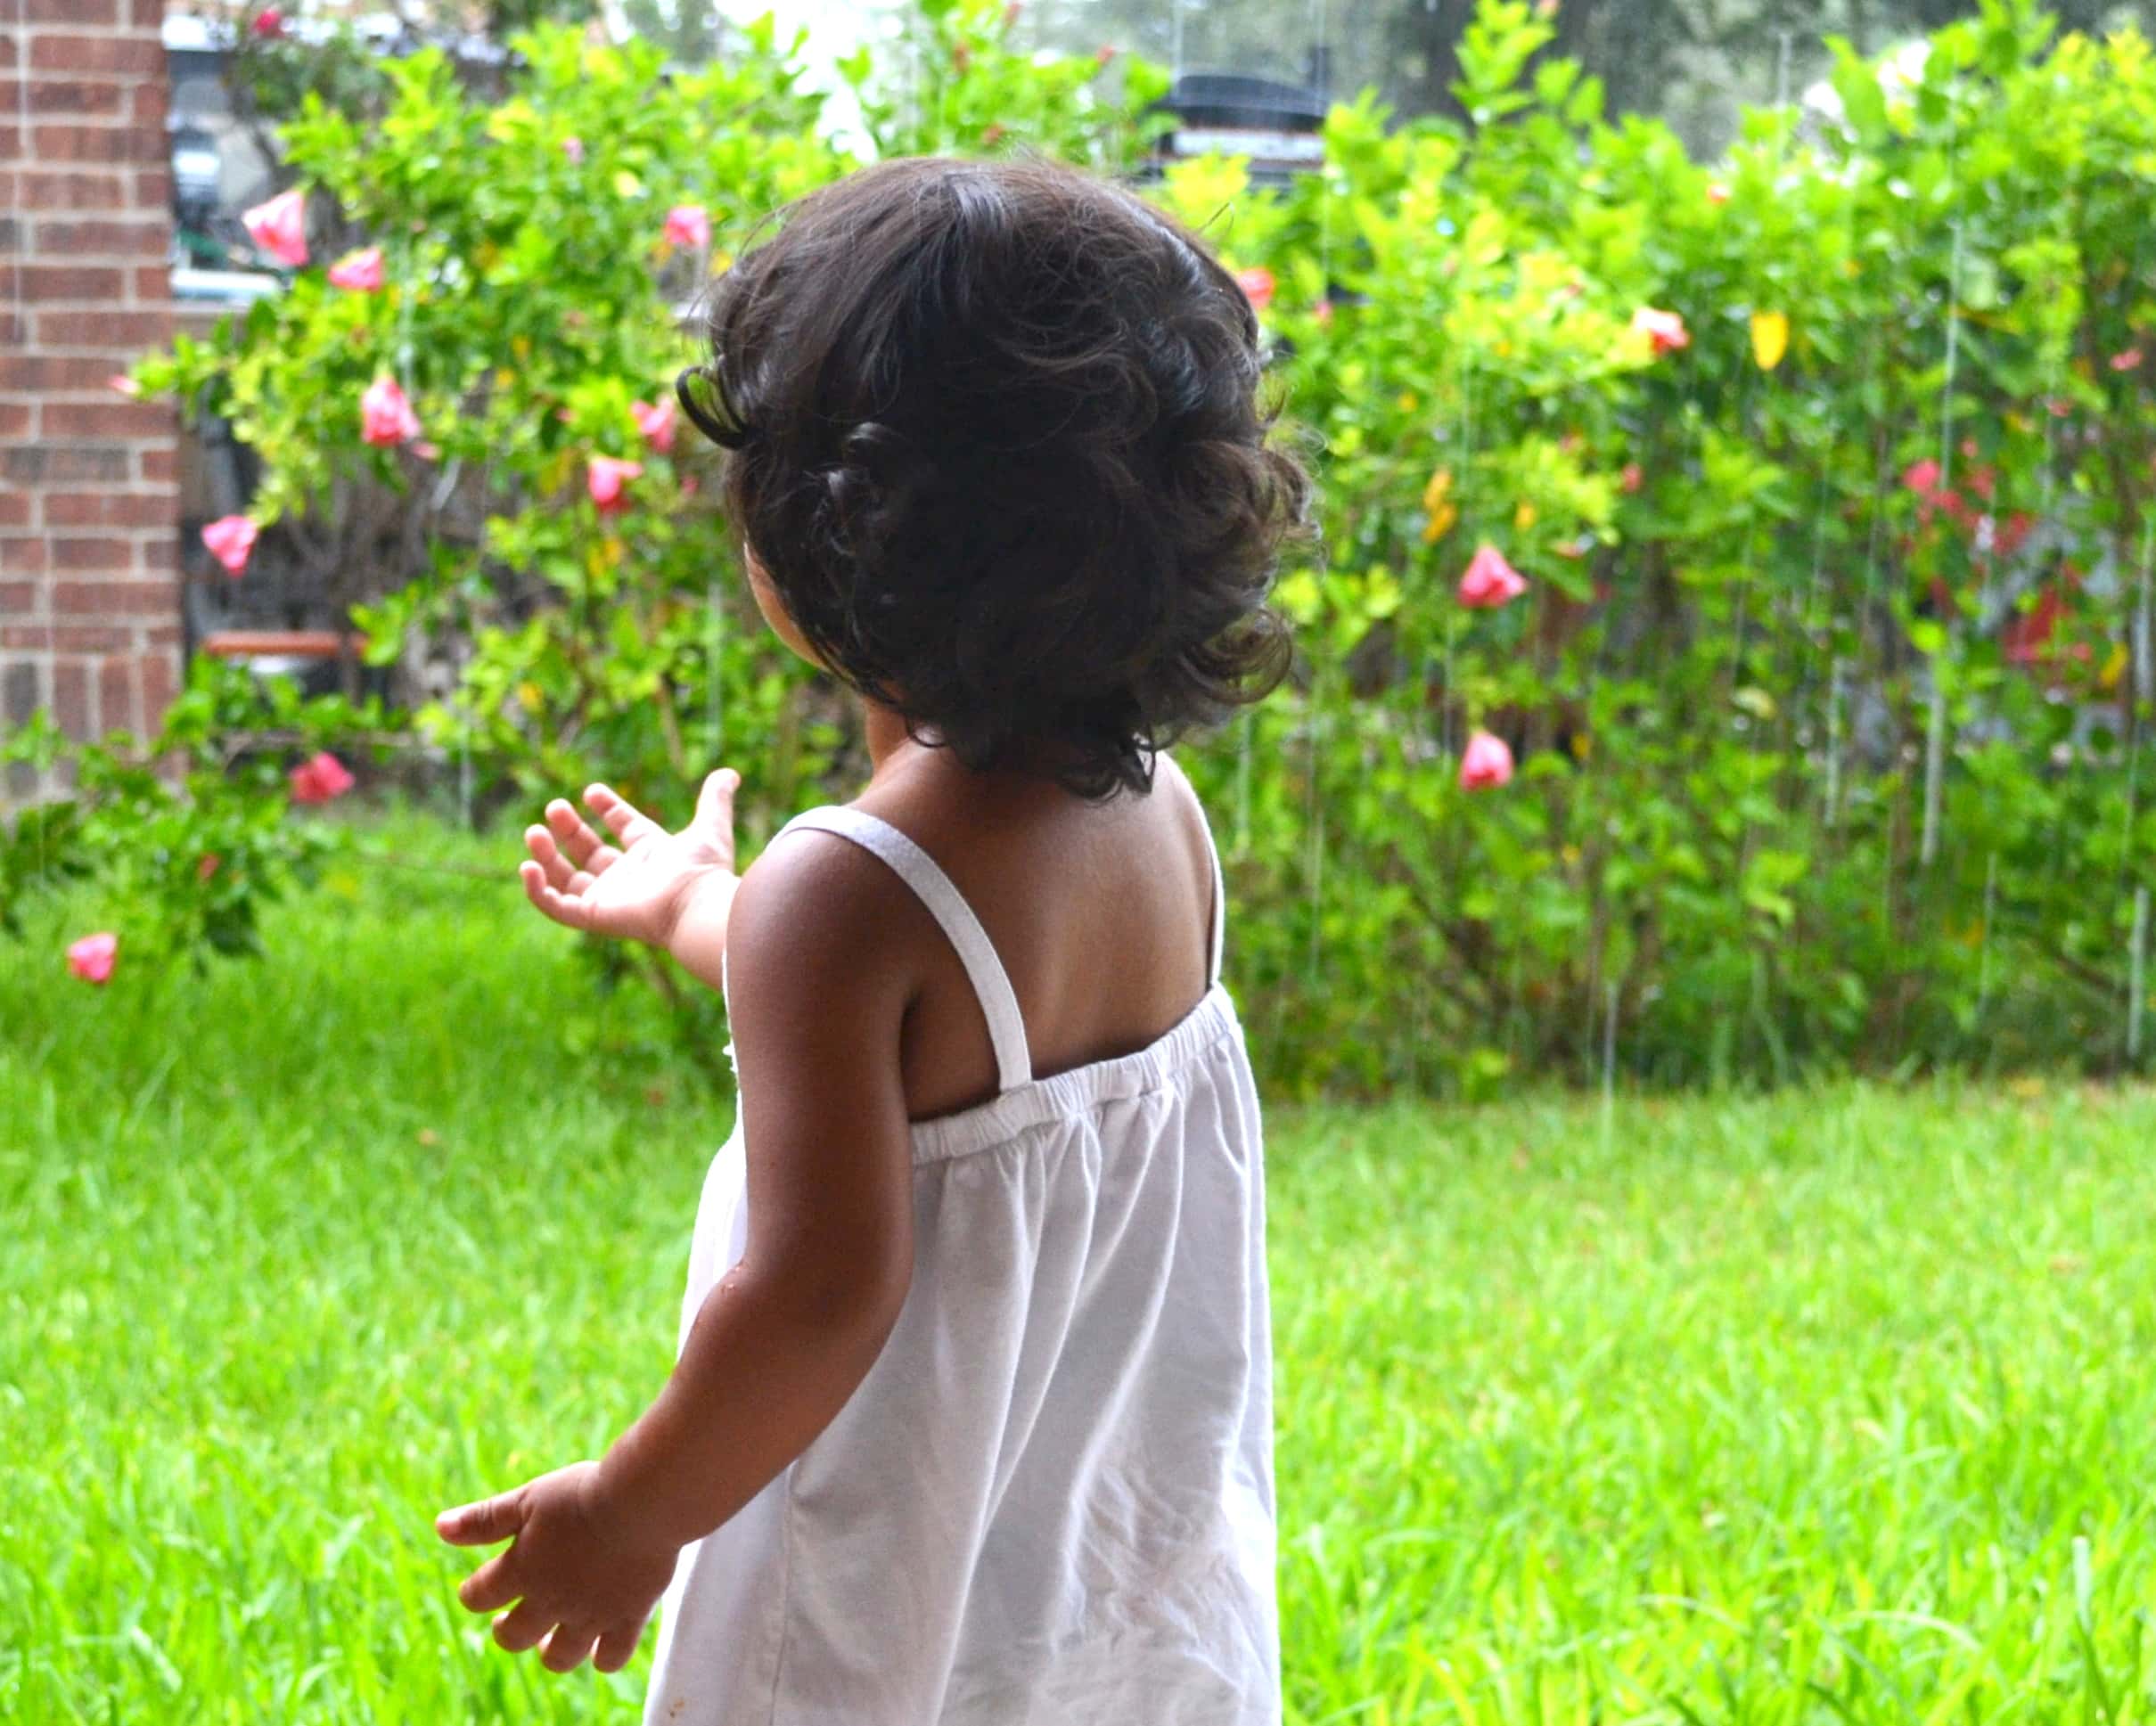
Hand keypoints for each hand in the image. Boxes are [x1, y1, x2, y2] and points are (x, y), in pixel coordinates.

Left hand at [437, 1461, 680, 1674]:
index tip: (479, 1587)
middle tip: (510, 1618)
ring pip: (560, 1657)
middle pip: (513, 1637)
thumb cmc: (583, 1493)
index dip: (474, 1593)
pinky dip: (603, 1657)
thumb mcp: (528, 1498)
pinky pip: (612, 1657)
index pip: (478, 1597)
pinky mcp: (628, 1617)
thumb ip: (484, 1519)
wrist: (641, 1502)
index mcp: (522, 1570)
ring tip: (551, 1639)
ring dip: (550, 1652)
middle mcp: (551, 1601)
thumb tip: (439, 1528)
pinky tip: (600, 1646)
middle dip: (507, 1630)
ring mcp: (590, 1615)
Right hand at [518, 770, 738, 949]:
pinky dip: (537, 890)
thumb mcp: (710, 826)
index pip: (625, 829)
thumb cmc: (703, 871)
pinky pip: (556, 907)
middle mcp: (629, 878)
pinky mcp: (593, 916)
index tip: (591, 791)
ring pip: (566, 879)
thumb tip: (730, 773)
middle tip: (555, 807)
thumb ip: (715, 799)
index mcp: (652, 855)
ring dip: (546, 856)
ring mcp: (609, 899)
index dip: (608, 808)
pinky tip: (528, 866)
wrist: (696, 905)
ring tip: (534, 831)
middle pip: (589, 852)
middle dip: (569, 829)